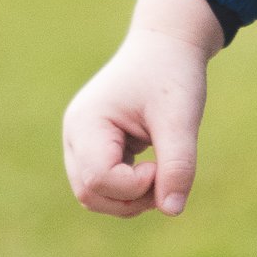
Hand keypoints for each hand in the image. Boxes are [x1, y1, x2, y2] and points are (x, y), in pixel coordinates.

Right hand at [61, 0, 224, 217]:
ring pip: (95, 196)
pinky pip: (105, 185)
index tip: (164, 163)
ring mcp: (81, 143)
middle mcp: (74, 135)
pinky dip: (131, 189)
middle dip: (132, 199)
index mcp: (86, 123)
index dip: (136, 185)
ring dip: (131, 199)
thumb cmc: (172, 74)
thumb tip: (172, 211)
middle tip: (168, 175)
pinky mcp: (94, 149)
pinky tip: (156, 169)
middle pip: (90, 194)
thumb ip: (179, 164)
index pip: (99, 179)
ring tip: (164, 173)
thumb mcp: (181, 118)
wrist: (167, 44)